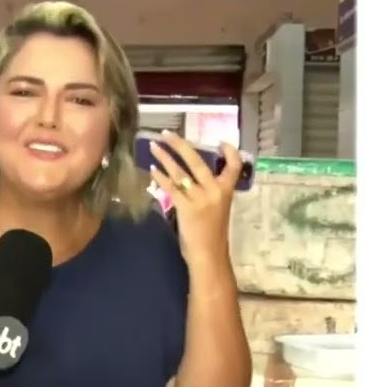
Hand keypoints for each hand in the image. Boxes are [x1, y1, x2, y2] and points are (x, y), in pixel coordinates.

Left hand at [147, 131, 242, 268]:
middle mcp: (215, 190)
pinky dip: (160, 177)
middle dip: (180, 145)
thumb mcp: (217, 208)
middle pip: (196, 161)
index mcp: (226, 190)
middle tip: (167, 133)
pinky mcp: (186, 207)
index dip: (229, 153)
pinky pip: (171, 188)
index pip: (234, 166)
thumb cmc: (211, 233)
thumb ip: (208, 192)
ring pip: (180, 172)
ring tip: (153, 146)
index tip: (221, 142)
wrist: (209, 253)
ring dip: (165, 157)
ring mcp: (200, 198)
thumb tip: (189, 178)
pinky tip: (152, 169)